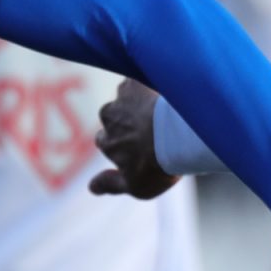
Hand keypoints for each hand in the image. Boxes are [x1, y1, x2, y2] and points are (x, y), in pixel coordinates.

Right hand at [88, 79, 178, 199]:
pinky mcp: (137, 82)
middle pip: (113, 117)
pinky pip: (138, 82)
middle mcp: (108, 118)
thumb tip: (91, 188)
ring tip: (162, 113)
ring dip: (138, 103)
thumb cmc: (158, 164)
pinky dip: (148, 88)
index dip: (120, 143)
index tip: (137, 147)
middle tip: (152, 129)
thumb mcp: (136, 186)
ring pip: (126, 98)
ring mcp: (122, 98)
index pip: (103, 140)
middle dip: (127, 121)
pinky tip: (165, 97)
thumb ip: (110, 185)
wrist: (178, 134)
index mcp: (106, 142)